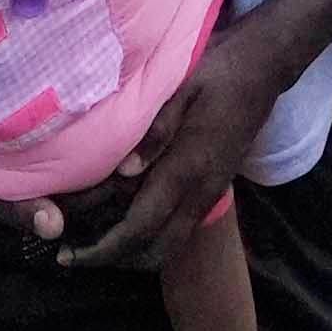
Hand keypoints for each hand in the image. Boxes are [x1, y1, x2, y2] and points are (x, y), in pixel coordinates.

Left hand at [40, 33, 279, 268]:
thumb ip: (154, 132)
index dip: (103, 248)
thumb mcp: (180, 90)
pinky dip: (147, 238)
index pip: (140, 227)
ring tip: (92, 241)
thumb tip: (123, 170)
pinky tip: (121, 220)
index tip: (68, 254)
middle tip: (74, 252)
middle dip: (114, 259)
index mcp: (187, 168)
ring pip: (168, 245)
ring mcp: (210, 194)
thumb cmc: (217, 73)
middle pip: (155, 251)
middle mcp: (200, 192)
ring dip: (131, 252)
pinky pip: (177, 230)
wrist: (263, 70)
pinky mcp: (213, 190)